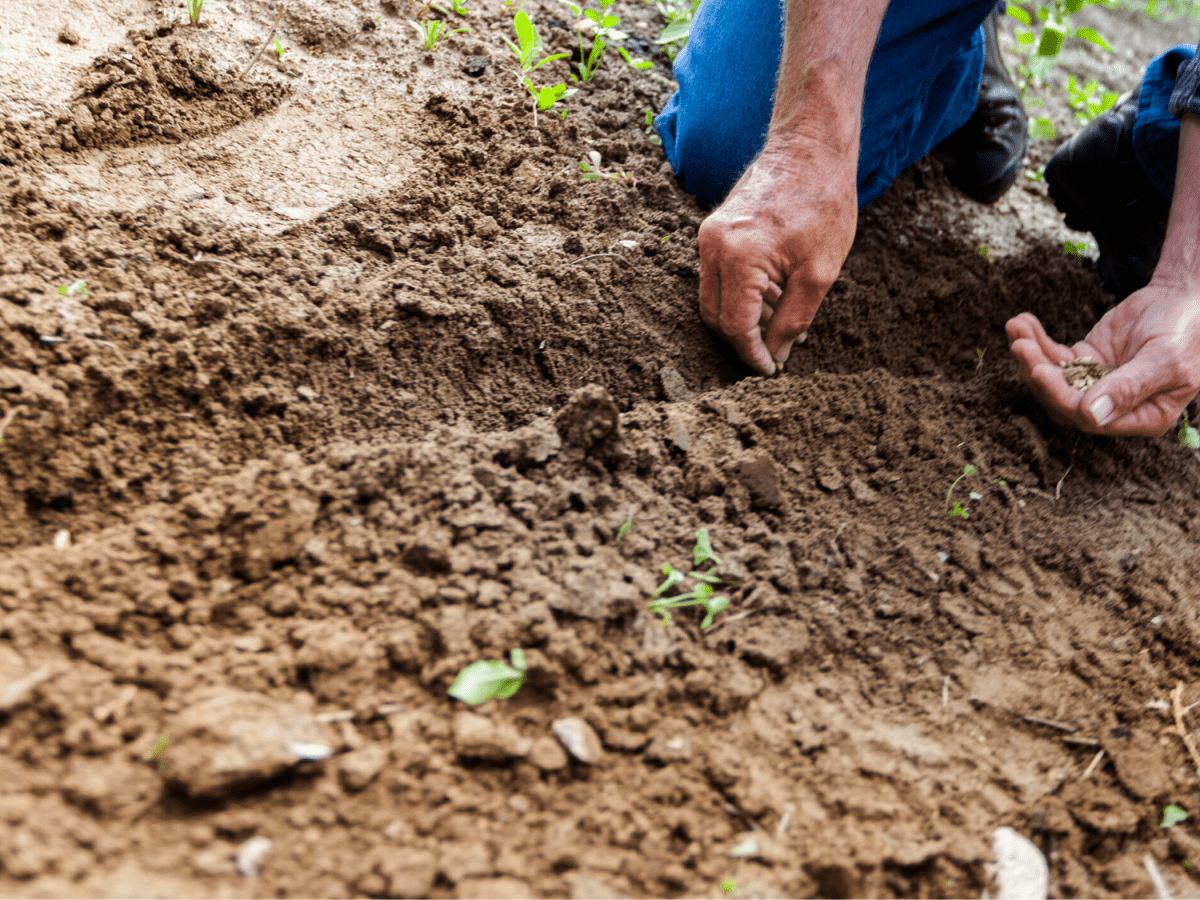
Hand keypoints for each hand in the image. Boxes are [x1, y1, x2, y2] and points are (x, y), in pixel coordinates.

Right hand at [697, 138, 857, 374]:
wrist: (810, 149)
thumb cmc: (823, 204)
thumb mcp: (820, 273)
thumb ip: (794, 319)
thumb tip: (776, 353)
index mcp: (739, 258)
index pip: (735, 326)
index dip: (752, 355)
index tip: (770, 370)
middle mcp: (713, 247)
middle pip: (715, 316)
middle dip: (743, 341)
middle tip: (774, 353)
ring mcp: (708, 236)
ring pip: (713, 298)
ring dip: (742, 318)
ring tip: (780, 323)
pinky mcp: (712, 230)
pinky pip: (717, 277)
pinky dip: (739, 295)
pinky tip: (772, 297)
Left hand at [1006, 279, 1199, 435]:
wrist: (1186, 298)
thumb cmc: (1187, 331)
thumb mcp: (1166, 359)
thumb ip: (1131, 387)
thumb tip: (1092, 415)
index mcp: (1141, 417)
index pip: (1089, 418)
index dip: (1060, 397)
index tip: (1040, 370)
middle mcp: (1114, 407)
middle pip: (1062, 399)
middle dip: (1037, 373)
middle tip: (1019, 346)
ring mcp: (1096, 383)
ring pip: (1053, 377)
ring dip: (1030, 354)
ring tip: (1016, 327)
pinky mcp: (1085, 360)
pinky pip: (1054, 355)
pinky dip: (1036, 340)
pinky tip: (1022, 322)